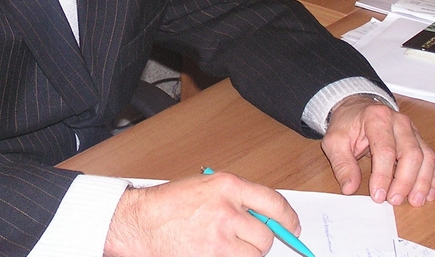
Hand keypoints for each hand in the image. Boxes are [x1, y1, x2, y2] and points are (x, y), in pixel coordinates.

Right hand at [103, 172, 299, 256]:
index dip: (288, 218)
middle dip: (258, 239)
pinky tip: (214, 251)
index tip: (292, 226)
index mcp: (227, 185)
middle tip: (243, 237)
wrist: (142, 222)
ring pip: (254, 254)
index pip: (274, 203)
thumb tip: (266, 216)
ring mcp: (220, 238)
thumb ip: (236, 197)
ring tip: (223, 245)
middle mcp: (227, 210)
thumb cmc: (169, 203)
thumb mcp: (205, 186)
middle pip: (265, 235)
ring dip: (245, 253)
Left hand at [321, 95, 434, 206]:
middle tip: (394, 200)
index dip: (383, 175)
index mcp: (376, 117)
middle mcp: (399, 122)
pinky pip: (432, 159)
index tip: (378, 195)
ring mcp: (412, 130)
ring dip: (423, 182)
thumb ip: (342, 164)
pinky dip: (432, 178)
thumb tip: (350, 188)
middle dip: (405, 181)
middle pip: (411, 153)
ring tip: (415, 201)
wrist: (356, 108)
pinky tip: (428, 194)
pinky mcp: (419, 140)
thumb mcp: (334, 141)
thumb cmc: (347, 125)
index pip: (385, 149)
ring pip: (426, 156)